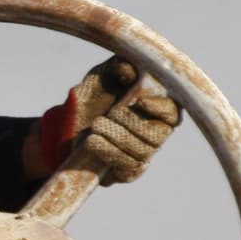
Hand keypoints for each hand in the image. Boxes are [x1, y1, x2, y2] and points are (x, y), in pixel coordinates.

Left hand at [42, 57, 182, 184]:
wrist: (67, 126)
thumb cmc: (94, 96)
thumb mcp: (103, 76)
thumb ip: (117, 68)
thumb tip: (127, 68)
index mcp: (158, 109)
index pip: (173, 113)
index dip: (160, 108)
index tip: (139, 101)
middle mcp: (156, 133)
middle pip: (157, 135)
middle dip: (131, 123)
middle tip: (109, 114)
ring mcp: (143, 155)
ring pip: (141, 152)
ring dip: (117, 138)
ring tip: (96, 127)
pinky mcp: (128, 172)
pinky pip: (126, 168)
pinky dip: (108, 153)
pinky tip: (92, 143)